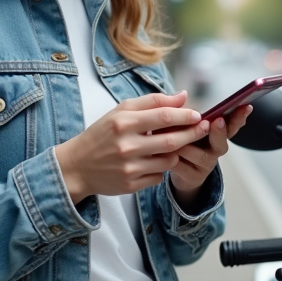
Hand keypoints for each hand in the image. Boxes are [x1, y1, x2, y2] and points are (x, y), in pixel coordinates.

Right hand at [55, 92, 208, 203]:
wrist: (76, 166)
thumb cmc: (102, 135)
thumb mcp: (121, 112)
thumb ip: (152, 102)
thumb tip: (182, 95)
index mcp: (123, 122)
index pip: (163, 116)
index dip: (185, 115)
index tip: (198, 114)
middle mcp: (126, 145)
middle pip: (171, 141)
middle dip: (192, 134)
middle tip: (204, 129)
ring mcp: (129, 167)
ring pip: (168, 161)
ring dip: (177, 153)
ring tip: (174, 146)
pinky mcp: (130, 185)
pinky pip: (158, 177)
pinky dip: (161, 169)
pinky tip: (153, 163)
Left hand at [169, 103, 251, 211]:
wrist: (176, 171)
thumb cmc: (184, 141)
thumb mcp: (187, 125)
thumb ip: (188, 112)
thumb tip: (183, 94)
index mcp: (217, 134)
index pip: (233, 125)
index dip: (240, 117)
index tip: (245, 107)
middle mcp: (216, 150)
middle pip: (221, 142)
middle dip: (218, 131)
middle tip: (217, 121)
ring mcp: (206, 165)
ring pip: (194, 152)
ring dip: (180, 142)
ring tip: (163, 132)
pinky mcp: (192, 177)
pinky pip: (179, 164)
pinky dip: (167, 155)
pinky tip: (157, 149)